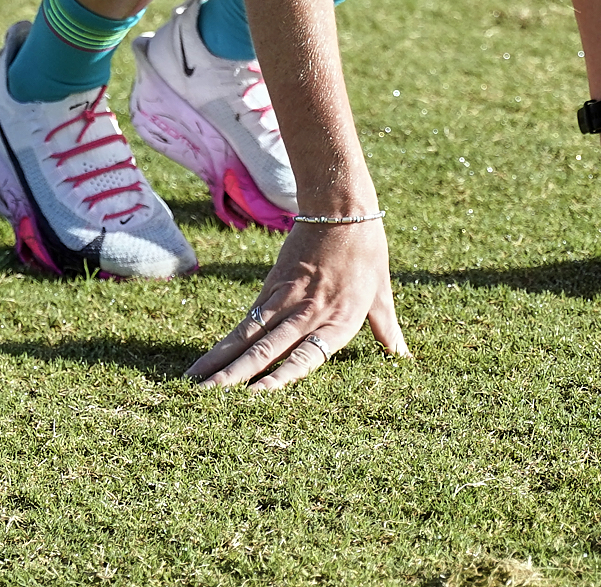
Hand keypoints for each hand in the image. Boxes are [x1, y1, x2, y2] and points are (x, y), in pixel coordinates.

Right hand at [186, 217, 407, 390]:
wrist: (340, 203)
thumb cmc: (366, 247)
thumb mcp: (381, 290)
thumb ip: (386, 328)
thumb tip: (403, 356)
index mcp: (341, 318)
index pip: (308, 354)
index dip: (282, 376)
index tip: (257, 396)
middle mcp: (310, 311)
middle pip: (269, 347)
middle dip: (238, 375)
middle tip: (211, 398)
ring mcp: (286, 298)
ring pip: (249, 335)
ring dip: (222, 361)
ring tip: (197, 385)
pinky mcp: (271, 286)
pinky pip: (246, 320)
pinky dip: (225, 342)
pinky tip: (206, 361)